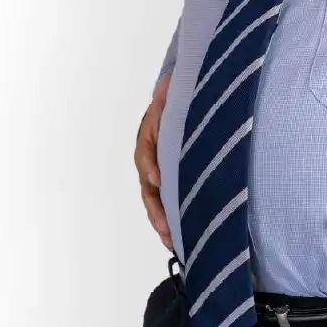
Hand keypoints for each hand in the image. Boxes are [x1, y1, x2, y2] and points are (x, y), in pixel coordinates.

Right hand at [134, 74, 172, 250]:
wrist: (181, 103)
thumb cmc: (175, 100)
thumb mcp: (169, 94)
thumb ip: (167, 93)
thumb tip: (167, 85)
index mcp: (148, 138)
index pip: (145, 154)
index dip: (151, 167)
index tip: (158, 180)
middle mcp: (150, 159)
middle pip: (148, 188)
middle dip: (157, 209)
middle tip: (166, 227)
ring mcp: (158, 173)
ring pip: (155, 201)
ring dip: (162, 221)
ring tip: (172, 241)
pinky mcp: (170, 183)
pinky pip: (167, 203)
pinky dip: (171, 221)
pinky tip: (179, 239)